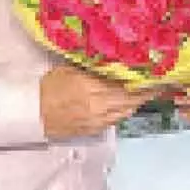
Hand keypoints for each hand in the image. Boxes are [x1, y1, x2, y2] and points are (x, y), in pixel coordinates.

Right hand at [39, 65, 155, 139]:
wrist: (32, 113)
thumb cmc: (48, 88)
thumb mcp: (69, 69)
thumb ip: (92, 67)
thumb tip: (112, 60)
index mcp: (91, 87)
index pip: (126, 84)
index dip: (143, 79)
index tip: (155, 73)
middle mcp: (98, 106)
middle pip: (131, 100)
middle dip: (145, 92)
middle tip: (156, 82)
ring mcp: (97, 120)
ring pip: (126, 111)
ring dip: (137, 102)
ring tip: (145, 92)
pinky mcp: (94, 130)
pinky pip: (116, 119)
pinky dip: (124, 110)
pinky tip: (126, 103)